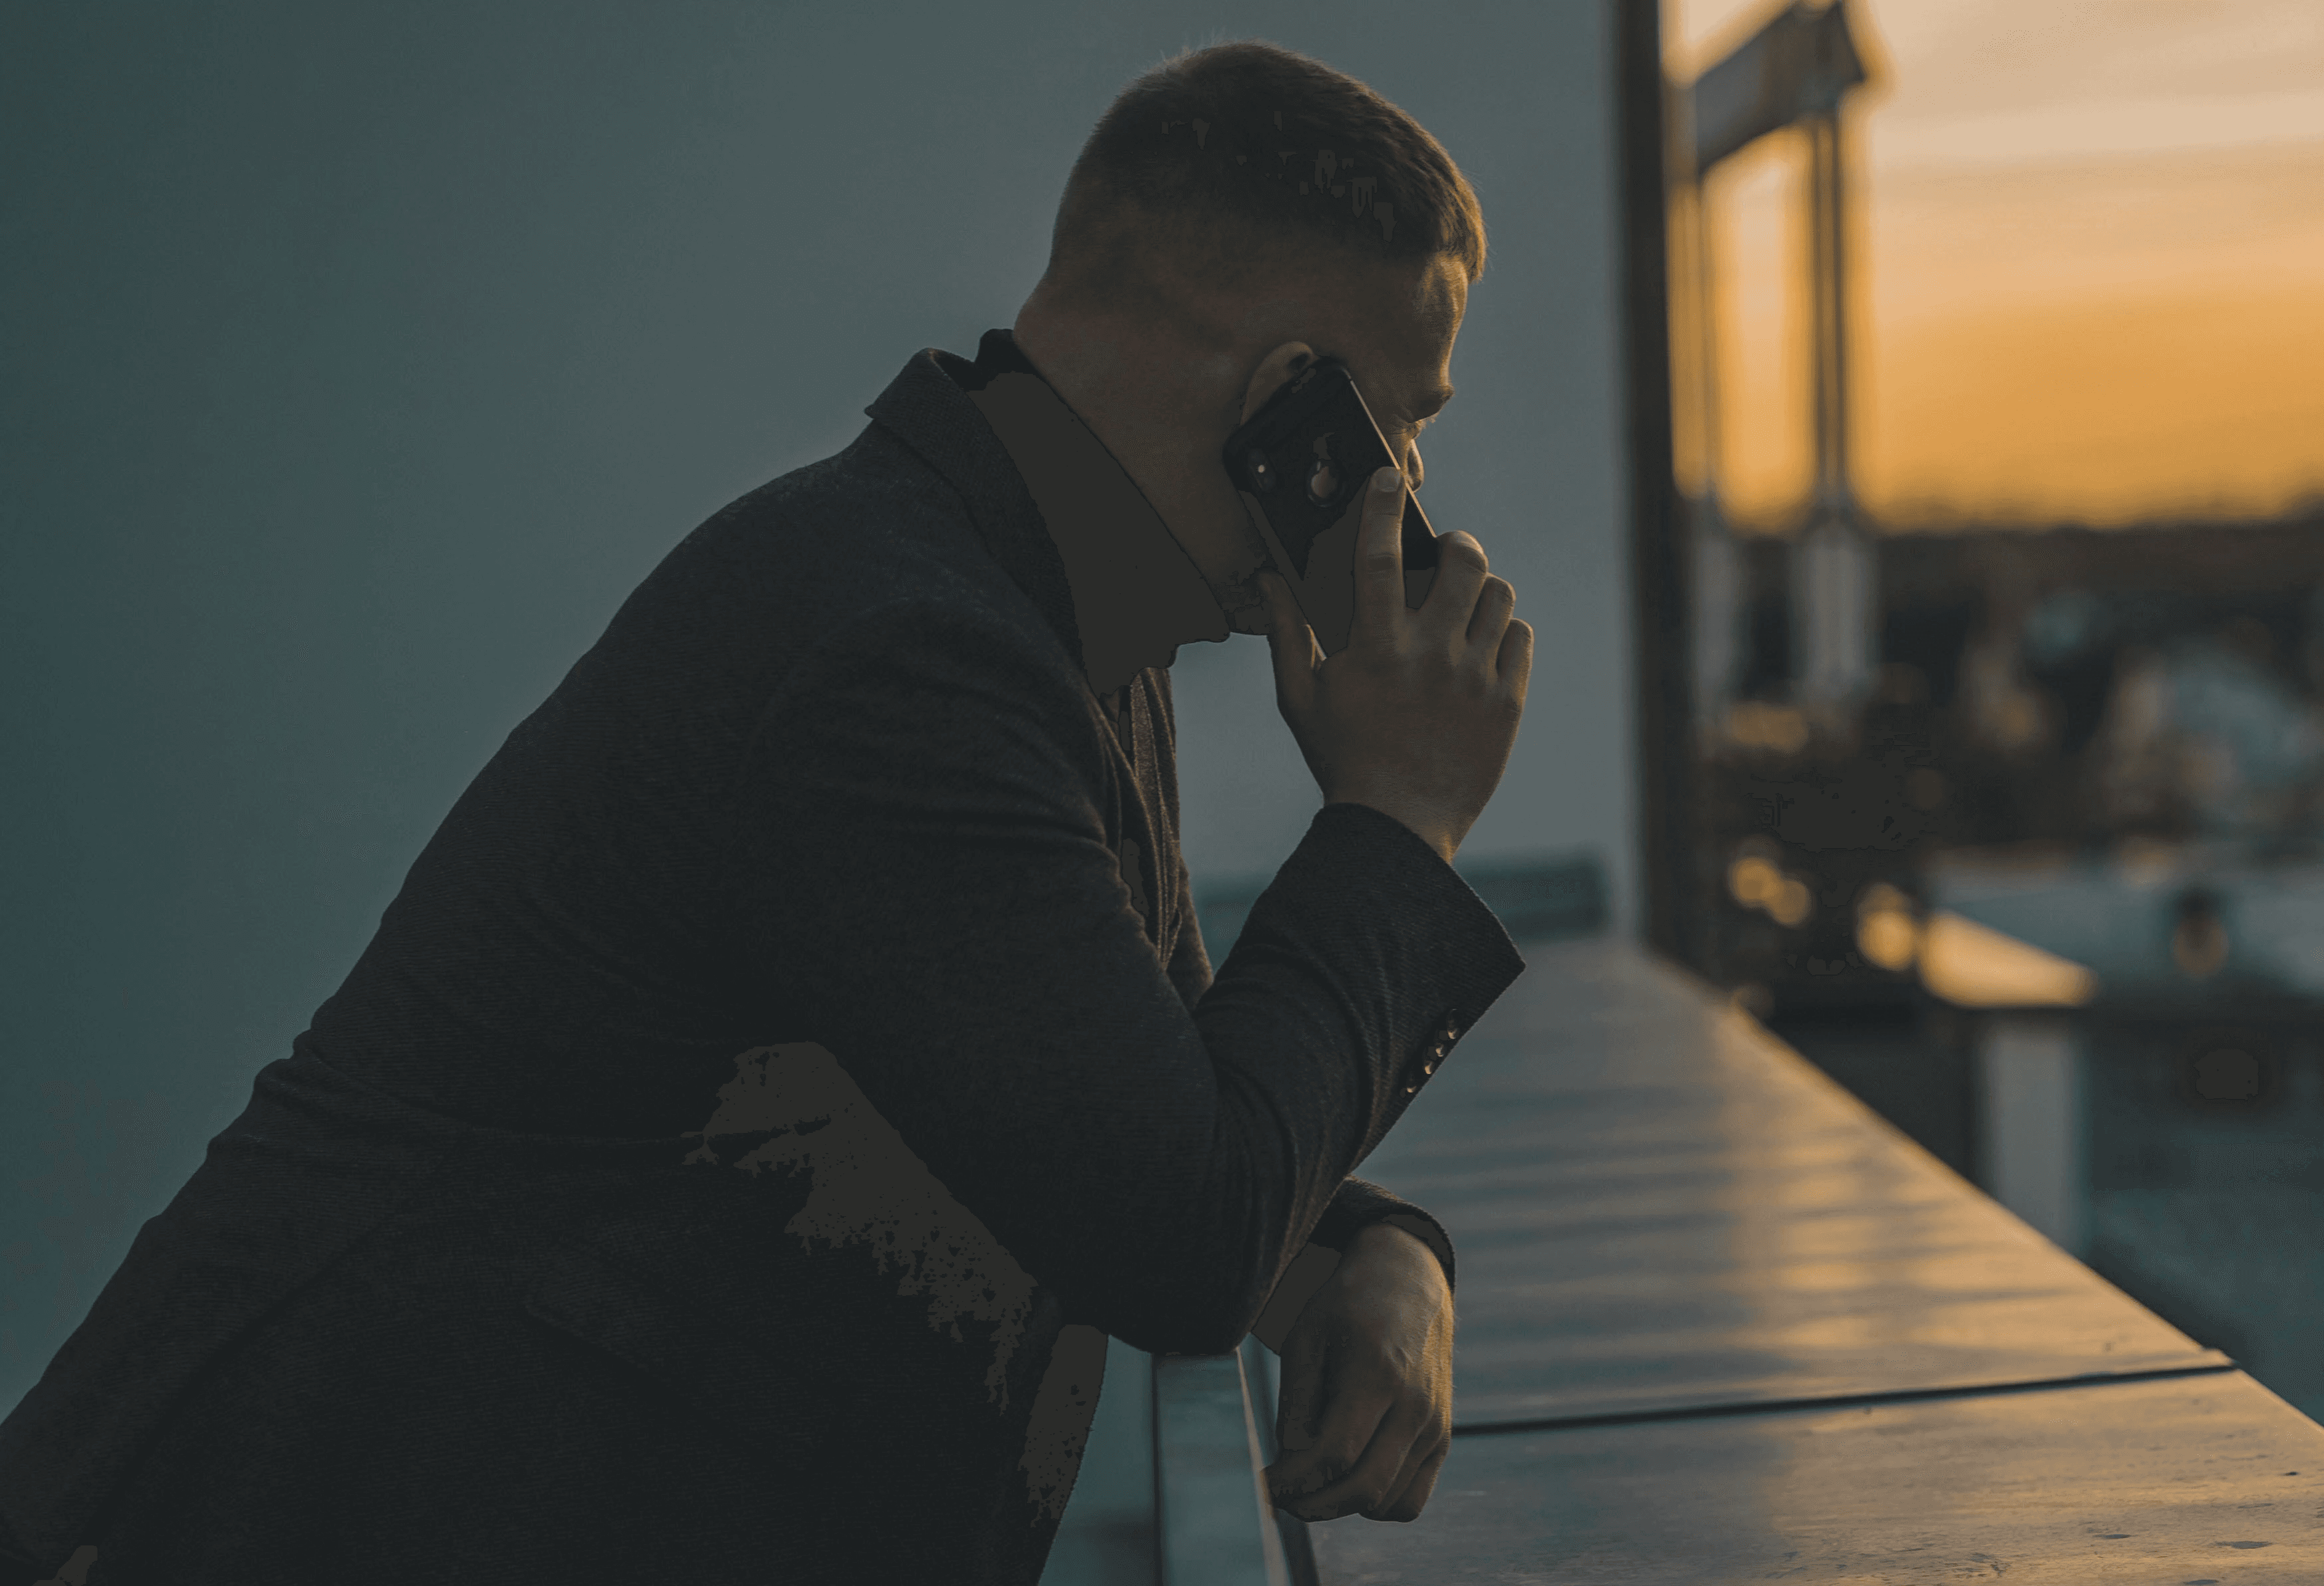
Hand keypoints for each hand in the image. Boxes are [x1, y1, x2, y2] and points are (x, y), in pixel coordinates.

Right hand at [1260, 466, 1531, 864]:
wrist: (1396, 829)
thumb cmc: (1342, 761)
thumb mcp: (1301, 699)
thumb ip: (1286, 634)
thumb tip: (1269, 581)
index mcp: (1376, 650)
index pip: (1378, 558)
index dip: (1381, 509)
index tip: (1385, 479)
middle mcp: (1431, 656)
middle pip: (1462, 563)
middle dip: (1456, 544)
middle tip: (1446, 554)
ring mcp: (1474, 680)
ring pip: (1498, 597)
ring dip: (1481, 590)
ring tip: (1463, 606)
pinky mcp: (1506, 704)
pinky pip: (1520, 638)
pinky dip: (1504, 632)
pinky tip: (1482, 646)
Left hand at [1263, 1222, 1454, 1522]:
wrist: (1407, 1283)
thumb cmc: (1348, 1307)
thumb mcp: (1306, 1338)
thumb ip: (1297, 1404)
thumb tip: (1293, 1462)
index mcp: (1377, 1374)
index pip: (1335, 1455)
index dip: (1293, 1481)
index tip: (1265, 1485)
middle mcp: (1414, 1406)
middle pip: (1363, 1488)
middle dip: (1312, 1504)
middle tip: (1282, 1496)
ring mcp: (1435, 1426)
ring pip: (1387, 1503)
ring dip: (1343, 1505)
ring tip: (1314, 1480)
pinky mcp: (1442, 1439)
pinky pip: (1410, 1500)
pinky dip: (1377, 1504)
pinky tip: (1350, 1478)